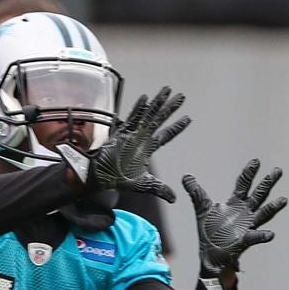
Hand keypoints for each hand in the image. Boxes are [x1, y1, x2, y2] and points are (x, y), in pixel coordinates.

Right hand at [61, 86, 189, 202]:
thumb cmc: (118, 179)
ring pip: (148, 114)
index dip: (177, 127)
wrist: (100, 177)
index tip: (188, 118)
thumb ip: (159, 189)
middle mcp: (142, 138)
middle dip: (170, 108)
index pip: (166, 135)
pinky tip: (145, 99)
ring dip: (158, 103)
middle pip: (160, 119)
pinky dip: (138, 109)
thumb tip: (174, 199)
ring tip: (167, 90)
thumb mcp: (144, 185)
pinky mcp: (121, 133)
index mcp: (148, 148)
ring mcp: (132, 133)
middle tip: (182, 97)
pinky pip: (131, 118)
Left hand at [182, 159, 286, 276]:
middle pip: (258, 195)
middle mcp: (245, 213)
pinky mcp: (244, 241)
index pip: (243, 184)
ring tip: (283, 200)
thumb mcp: (202, 209)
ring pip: (263, 214)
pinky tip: (270, 234)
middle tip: (277, 171)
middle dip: (267, 183)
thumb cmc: (210, 232)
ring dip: (272, 207)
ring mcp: (247, 227)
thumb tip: (186, 176)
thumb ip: (196, 192)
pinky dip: (262, 235)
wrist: (210, 256)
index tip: (256, 161)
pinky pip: (255, 237)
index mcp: (235, 204)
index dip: (249, 173)